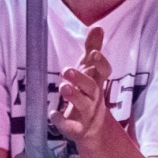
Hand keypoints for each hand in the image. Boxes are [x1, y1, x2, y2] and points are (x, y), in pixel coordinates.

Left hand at [52, 25, 115, 146]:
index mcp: (97, 83)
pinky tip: (52, 114)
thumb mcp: (90, 72)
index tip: (94, 54)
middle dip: (81, 79)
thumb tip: (98, 27)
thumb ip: (93, 49)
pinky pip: (70, 127)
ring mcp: (87, 114)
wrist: (94, 130)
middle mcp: (94, 98)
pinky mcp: (77, 129)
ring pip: (83, 105)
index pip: (104, 72)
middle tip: (66, 70)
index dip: (101, 64)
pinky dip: (61, 121)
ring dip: (73, 96)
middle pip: (92, 88)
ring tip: (63, 87)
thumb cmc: (89, 93)